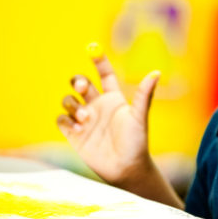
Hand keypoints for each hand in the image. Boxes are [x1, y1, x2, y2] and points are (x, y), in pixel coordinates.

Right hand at [57, 44, 159, 187]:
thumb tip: (156, 72)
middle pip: (80, 83)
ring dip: (72, 104)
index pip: (104, 73)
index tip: (92, 48)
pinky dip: (65, 120)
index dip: (98, 60)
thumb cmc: (136, 143)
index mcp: (113, 98)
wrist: (126, 169)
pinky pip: (61, 119)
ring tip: (85, 118)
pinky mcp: (74, 134)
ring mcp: (84, 119)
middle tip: (82, 87)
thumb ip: (144, 94)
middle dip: (77, 80)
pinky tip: (77, 128)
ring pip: (68, 100)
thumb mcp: (139, 117)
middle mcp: (97, 105)